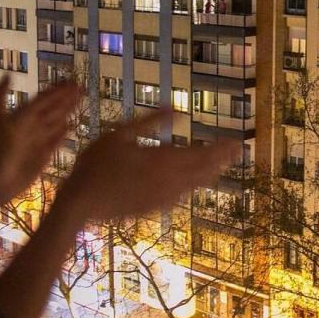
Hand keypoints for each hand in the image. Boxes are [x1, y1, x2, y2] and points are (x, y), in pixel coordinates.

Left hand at [0, 76, 79, 223]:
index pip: (44, 99)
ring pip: (56, 122)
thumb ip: (0, 96)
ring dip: (67, 111)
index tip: (71, 81)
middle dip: (66, 98)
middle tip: (81, 87)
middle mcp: (32, 126)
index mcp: (22, 115)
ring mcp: (38, 141)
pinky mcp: (43, 156)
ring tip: (80, 101)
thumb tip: (7, 75)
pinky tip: (70, 125)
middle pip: (52, 108)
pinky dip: (62, 133)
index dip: (57, 90)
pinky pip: (55, 141)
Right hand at [63, 110, 237, 219]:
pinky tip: (193, 184)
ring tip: (220, 165)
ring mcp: (163, 197)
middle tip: (236, 151)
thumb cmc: (96, 163)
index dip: (221, 149)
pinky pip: (181, 197)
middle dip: (221, 160)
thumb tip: (177, 109)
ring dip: (209, 174)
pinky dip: (192, 187)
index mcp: (163, 160)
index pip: (202, 154)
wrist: (81, 203)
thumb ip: (151, 121)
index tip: (236, 142)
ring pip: (195, 186)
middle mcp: (169, 180)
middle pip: (204, 171)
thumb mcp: (121, 134)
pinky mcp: (154, 208)